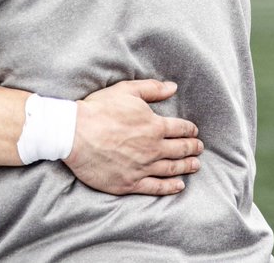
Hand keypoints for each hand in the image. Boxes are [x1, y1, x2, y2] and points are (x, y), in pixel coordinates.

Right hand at [64, 80, 201, 195]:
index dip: (190, 129)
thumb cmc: (98, 110)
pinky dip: (170, 187)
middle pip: (180, 149)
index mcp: (154, 126)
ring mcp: (142, 167)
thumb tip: (173, 87)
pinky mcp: (130, 183)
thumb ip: (152, 89)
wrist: (74, 134)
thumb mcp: (126, 90)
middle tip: (199, 148)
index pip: (180, 128)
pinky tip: (179, 185)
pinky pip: (156, 187)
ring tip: (195, 166)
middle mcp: (153, 148)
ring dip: (186, 166)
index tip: (194, 131)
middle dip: (193, 148)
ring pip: (172, 168)